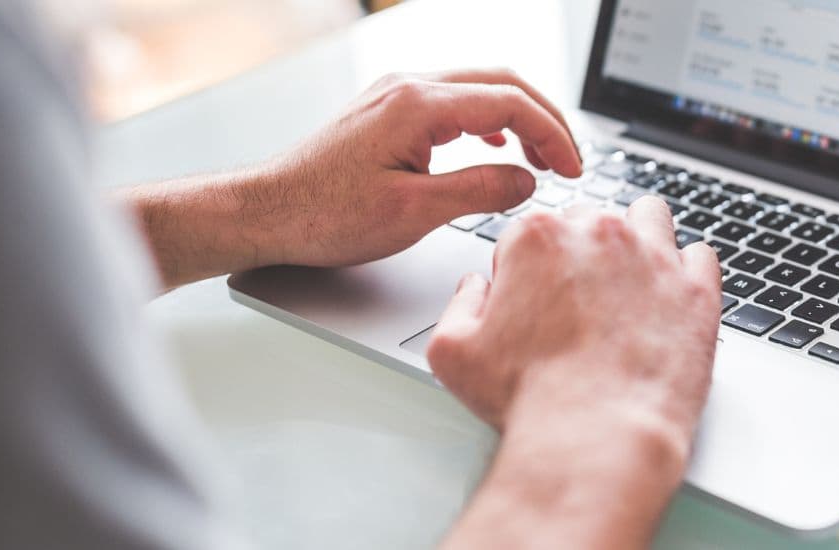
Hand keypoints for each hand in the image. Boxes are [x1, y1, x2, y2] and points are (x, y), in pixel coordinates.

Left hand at [121, 68, 581, 288]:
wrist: (265, 212)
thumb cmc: (323, 216)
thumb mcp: (413, 214)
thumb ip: (479, 191)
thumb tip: (526, 181)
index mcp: (418, 105)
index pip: (510, 102)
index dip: (553, 135)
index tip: (573, 169)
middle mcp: (408, 88)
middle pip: (502, 83)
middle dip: (545, 120)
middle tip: (570, 161)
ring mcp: (396, 95)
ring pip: (480, 88)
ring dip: (519, 119)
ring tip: (542, 158)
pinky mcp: (388, 111)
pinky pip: (454, 101)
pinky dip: (488, 120)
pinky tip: (496, 145)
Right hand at [428, 198, 722, 549]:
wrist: (595, 437)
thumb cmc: (529, 399)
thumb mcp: (453, 351)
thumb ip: (459, 304)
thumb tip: (476, 287)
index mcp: (538, 237)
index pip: (531, 232)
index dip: (528, 269)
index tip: (534, 302)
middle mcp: (599, 234)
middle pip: (590, 222)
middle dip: (582, 253)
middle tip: (580, 303)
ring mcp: (654, 257)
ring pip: (648, 218)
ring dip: (638, 240)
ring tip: (629, 285)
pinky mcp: (697, 289)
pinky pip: (700, 255)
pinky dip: (687, 271)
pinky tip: (671, 299)